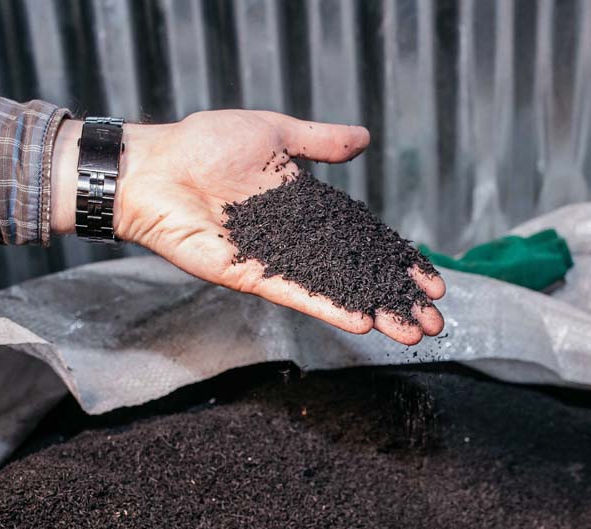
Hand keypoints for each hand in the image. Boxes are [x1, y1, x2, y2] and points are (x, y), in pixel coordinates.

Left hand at [51, 112, 444, 344]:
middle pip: (359, 274)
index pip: (365, 240)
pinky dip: (329, 309)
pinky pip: (298, 295)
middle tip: (436, 322)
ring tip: (411, 334)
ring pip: (336, 291)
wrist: (154, 167)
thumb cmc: (203, 143)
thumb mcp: (274, 132)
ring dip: (374, 313)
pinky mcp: (252, 277)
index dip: (398, 261)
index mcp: (306, 207)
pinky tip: (362, 323)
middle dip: (398, 298)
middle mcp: (297, 240)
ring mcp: (277, 261)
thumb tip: (364, 139)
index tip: (432, 282)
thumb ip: (320, 142)